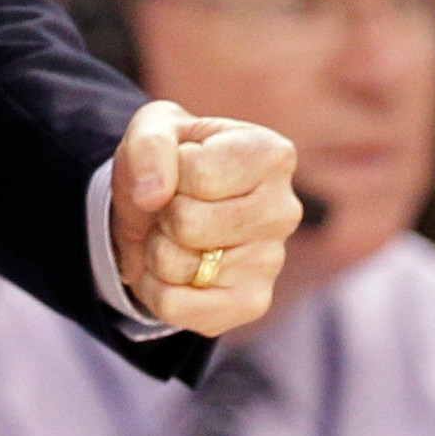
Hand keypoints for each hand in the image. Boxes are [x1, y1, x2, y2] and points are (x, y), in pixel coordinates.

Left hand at [111, 99, 299, 333]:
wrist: (163, 209)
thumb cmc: (169, 162)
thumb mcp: (153, 129)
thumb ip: (149, 145)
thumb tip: (151, 195)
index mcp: (271, 154)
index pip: (199, 174)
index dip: (168, 173)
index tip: (180, 169)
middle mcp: (284, 210)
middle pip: (187, 222)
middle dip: (161, 213)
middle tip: (174, 206)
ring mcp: (273, 262)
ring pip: (176, 264)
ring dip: (155, 248)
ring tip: (176, 233)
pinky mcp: (252, 303)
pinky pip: (174, 306)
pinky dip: (154, 287)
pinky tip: (176, 269)